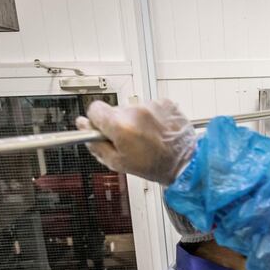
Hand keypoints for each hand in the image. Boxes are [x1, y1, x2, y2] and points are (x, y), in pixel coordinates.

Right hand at [75, 99, 196, 184]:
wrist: (186, 163)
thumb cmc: (155, 166)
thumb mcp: (118, 163)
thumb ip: (96, 144)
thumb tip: (83, 127)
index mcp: (120, 125)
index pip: (94, 108)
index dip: (96, 120)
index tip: (102, 128)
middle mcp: (135, 111)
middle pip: (115, 110)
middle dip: (118, 123)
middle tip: (130, 141)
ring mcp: (152, 105)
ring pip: (133, 109)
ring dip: (136, 121)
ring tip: (147, 138)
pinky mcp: (165, 103)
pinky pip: (150, 107)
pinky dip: (152, 117)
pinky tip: (157, 131)